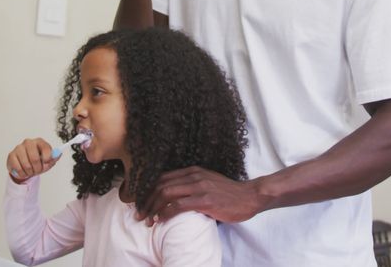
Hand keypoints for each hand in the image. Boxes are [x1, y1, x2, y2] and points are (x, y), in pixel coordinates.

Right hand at [6, 138, 59, 183]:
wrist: (24, 166)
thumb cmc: (37, 162)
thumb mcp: (47, 161)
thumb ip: (54, 158)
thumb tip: (58, 154)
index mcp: (39, 142)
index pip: (45, 148)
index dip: (47, 158)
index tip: (46, 163)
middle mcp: (29, 142)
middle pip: (35, 158)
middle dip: (38, 168)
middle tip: (38, 170)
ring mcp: (19, 148)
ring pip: (27, 165)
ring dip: (30, 172)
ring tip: (30, 171)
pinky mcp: (11, 155)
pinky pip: (18, 169)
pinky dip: (23, 174)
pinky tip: (23, 171)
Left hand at [137, 166, 265, 225]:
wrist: (250, 196)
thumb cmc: (230, 193)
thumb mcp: (208, 182)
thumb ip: (193, 185)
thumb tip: (176, 196)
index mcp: (193, 171)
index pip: (163, 177)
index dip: (149, 190)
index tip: (142, 203)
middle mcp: (194, 176)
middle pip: (161, 185)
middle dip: (146, 201)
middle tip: (140, 214)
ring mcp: (199, 187)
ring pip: (166, 193)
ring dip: (153, 208)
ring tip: (148, 220)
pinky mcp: (205, 200)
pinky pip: (178, 205)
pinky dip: (165, 213)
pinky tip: (161, 220)